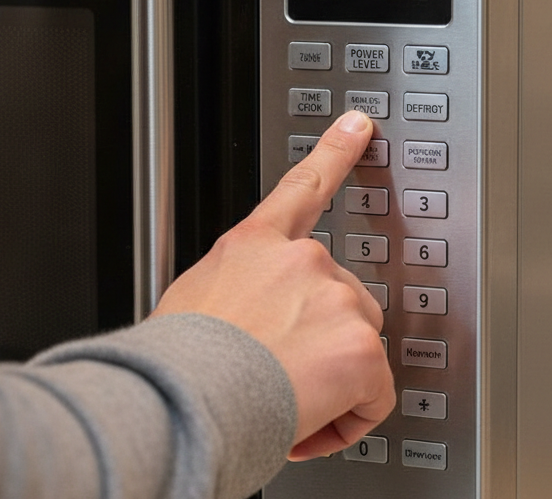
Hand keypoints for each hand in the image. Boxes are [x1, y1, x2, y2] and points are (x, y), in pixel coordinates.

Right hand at [150, 110, 395, 459]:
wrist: (182, 400)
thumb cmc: (176, 365)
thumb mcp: (192, 303)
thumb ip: (236, 295)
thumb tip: (245, 325)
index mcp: (253, 245)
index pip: (301, 188)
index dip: (334, 153)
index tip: (356, 126)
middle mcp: (300, 261)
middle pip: (341, 297)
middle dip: (323, 339)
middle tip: (282, 375)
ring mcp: (335, 299)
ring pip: (358, 347)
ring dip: (333, 382)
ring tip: (285, 402)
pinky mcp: (360, 347)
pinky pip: (375, 395)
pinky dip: (351, 418)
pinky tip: (310, 425)